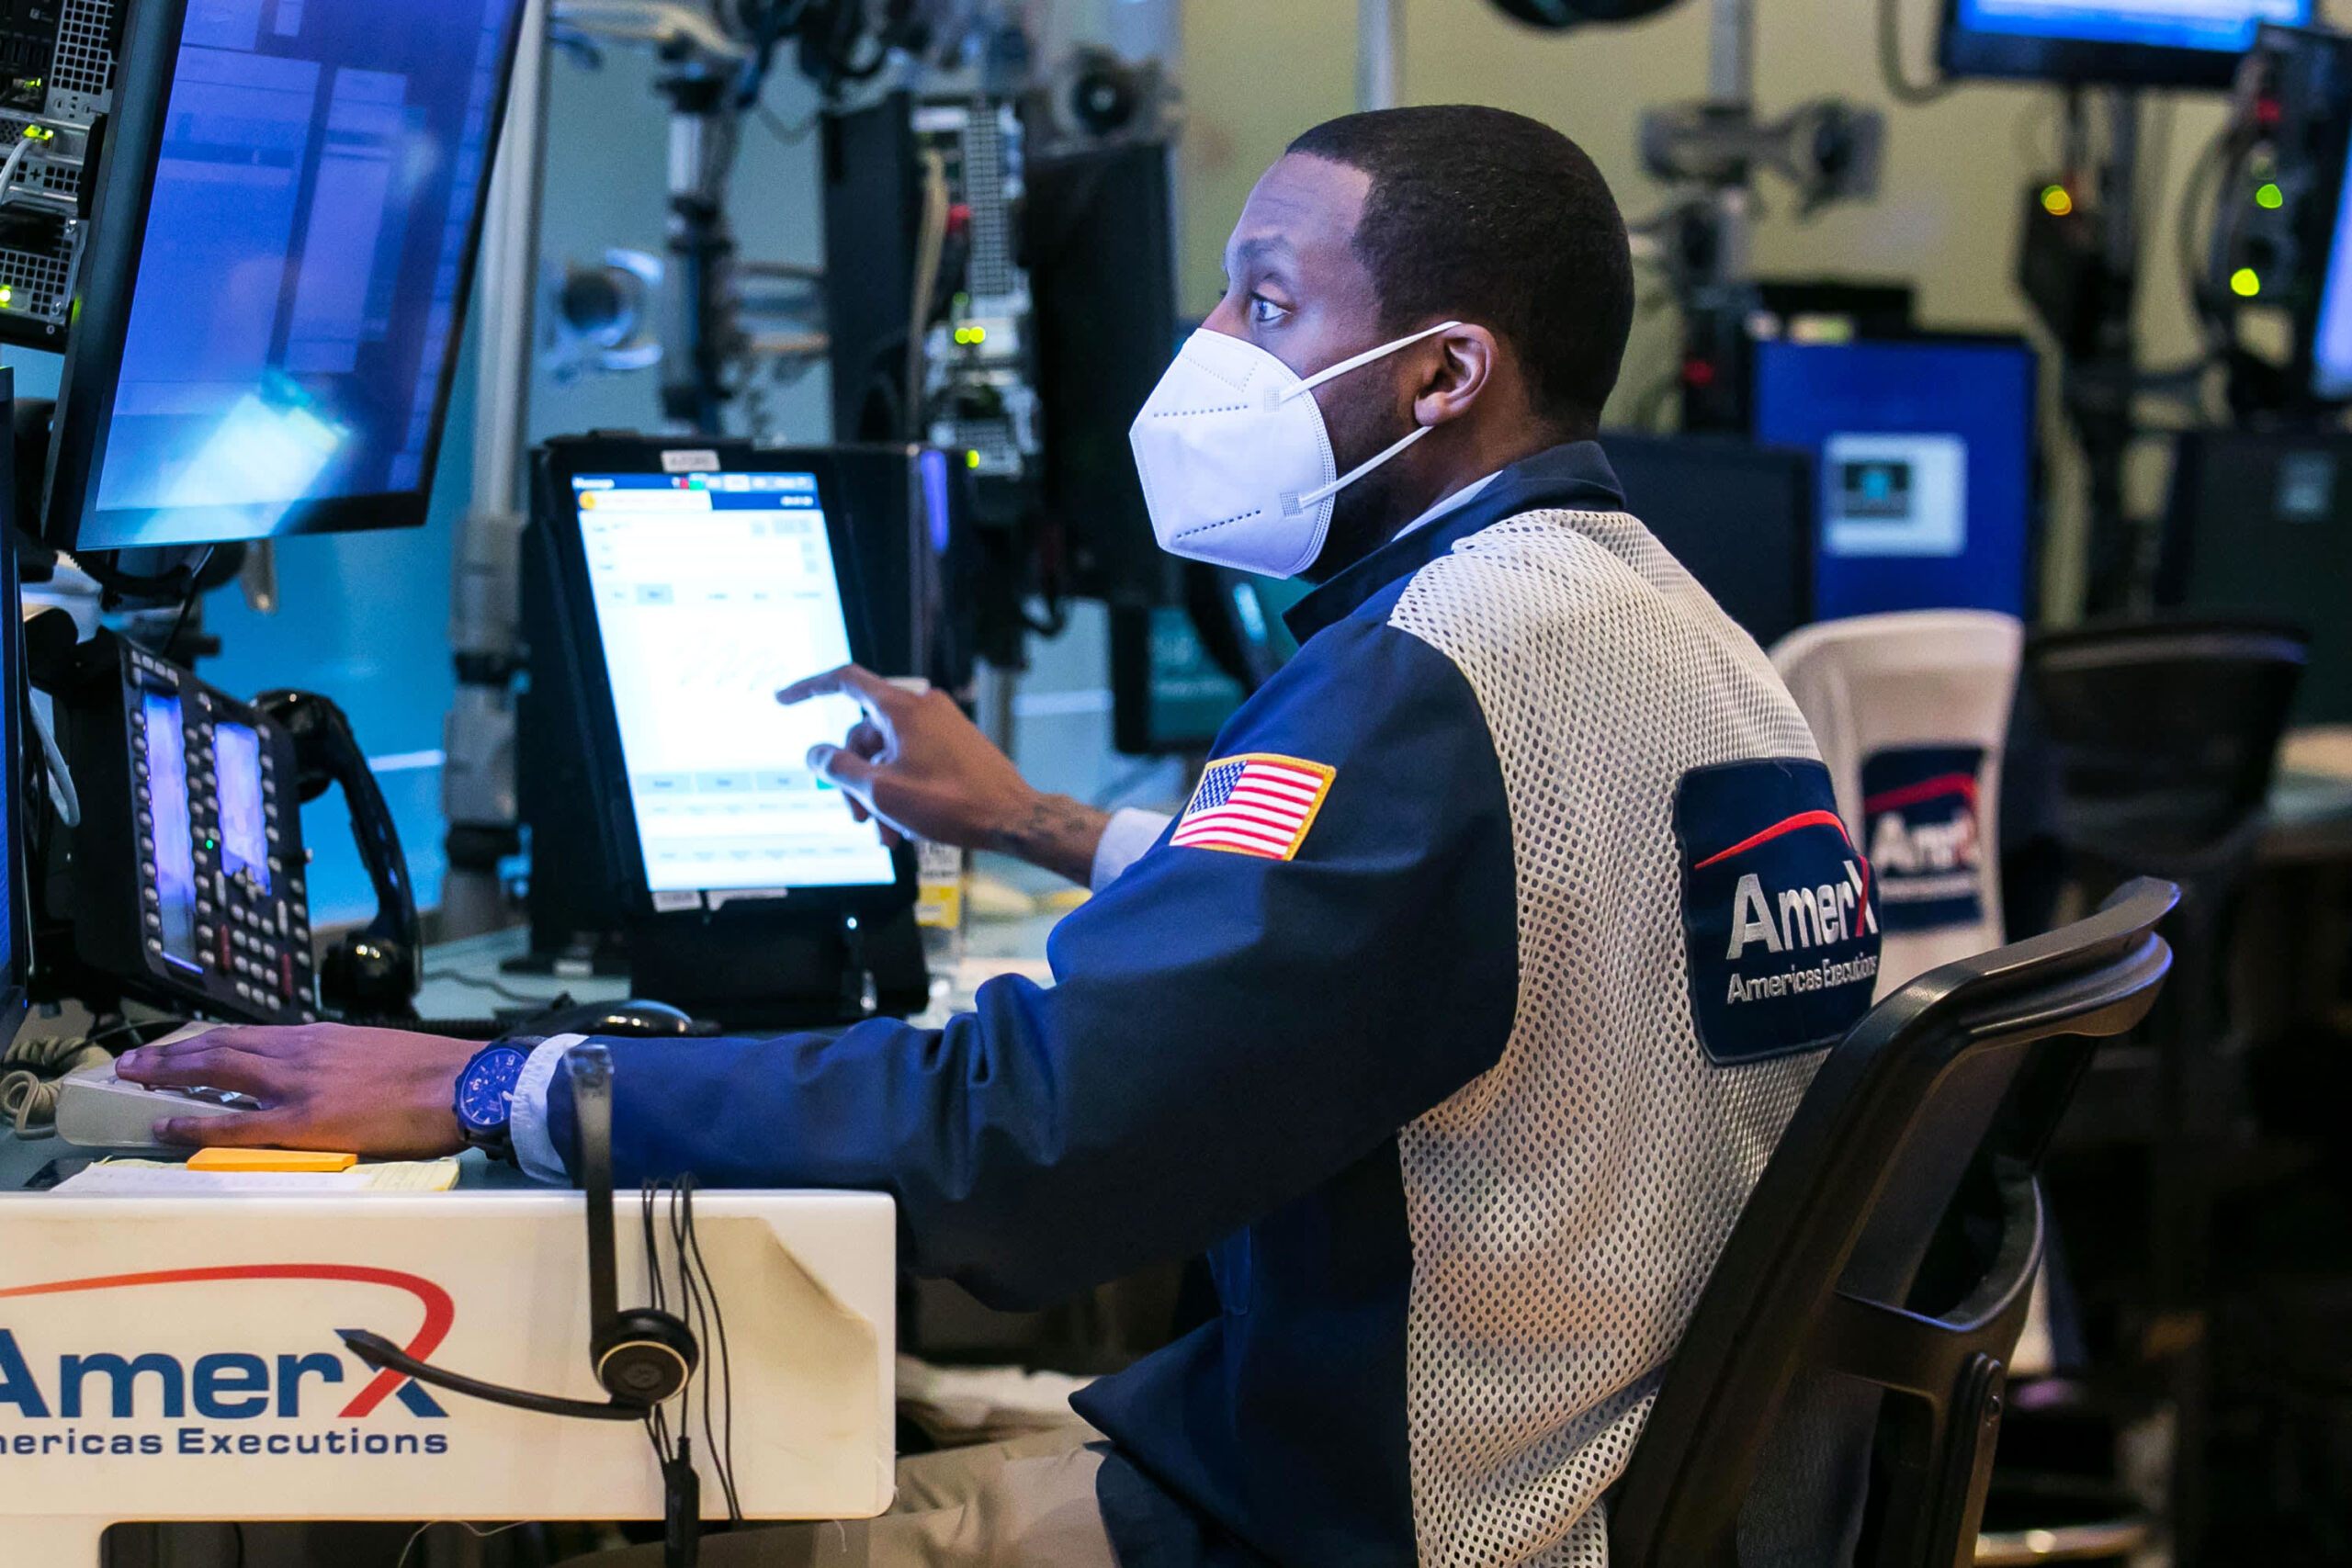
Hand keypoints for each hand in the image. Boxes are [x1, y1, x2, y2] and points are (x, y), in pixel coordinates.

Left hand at [115, 1024, 477, 1155]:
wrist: (462, 1083)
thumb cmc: (436, 1075)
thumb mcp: (382, 1052)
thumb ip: (346, 1061)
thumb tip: (334, 1078)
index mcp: (322, 1038)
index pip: (251, 1035)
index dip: (209, 1041)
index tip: (183, 1045)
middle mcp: (300, 1052)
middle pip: (220, 1046)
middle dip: (173, 1053)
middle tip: (135, 1059)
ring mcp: (297, 1085)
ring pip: (215, 1071)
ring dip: (169, 1075)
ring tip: (136, 1079)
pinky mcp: (302, 1120)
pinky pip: (232, 1122)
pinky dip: (193, 1122)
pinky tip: (165, 1125)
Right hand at [779, 666, 1111, 884]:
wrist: (1014, 818)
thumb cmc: (954, 803)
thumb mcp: (881, 791)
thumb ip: (839, 770)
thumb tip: (814, 753)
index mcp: (902, 708)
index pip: (844, 681)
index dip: (808, 688)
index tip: (783, 699)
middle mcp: (922, 708)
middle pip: (864, 735)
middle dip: (854, 779)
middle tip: (857, 819)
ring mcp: (941, 726)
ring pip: (888, 755)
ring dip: (879, 794)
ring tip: (888, 836)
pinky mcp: (954, 745)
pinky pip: (913, 760)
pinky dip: (902, 789)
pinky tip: (908, 826)